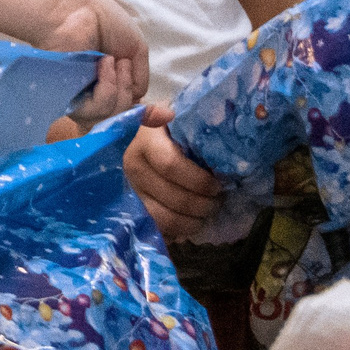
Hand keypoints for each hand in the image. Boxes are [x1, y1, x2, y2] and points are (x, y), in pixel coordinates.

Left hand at [23, 0, 148, 116]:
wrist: (82, 10)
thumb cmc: (106, 23)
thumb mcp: (136, 51)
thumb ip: (140, 79)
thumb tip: (138, 100)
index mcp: (112, 83)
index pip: (129, 111)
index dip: (148, 116)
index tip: (166, 116)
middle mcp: (96, 94)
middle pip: (122, 117)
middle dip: (129, 92)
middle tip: (124, 64)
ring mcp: (82, 98)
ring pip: (111, 116)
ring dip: (120, 88)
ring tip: (111, 60)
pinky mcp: (68, 99)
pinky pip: (96, 111)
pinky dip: (108, 87)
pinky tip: (104, 65)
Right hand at [124, 105, 222, 238]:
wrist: (138, 141)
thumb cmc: (166, 131)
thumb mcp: (173, 118)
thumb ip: (180, 119)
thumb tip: (175, 117)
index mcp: (144, 142)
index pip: (171, 166)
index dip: (199, 180)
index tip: (218, 184)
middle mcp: (132, 168)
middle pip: (174, 198)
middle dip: (204, 205)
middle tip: (219, 200)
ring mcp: (130, 192)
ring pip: (167, 219)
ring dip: (194, 221)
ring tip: (208, 212)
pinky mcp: (132, 211)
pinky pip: (159, 231)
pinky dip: (179, 231)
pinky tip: (191, 221)